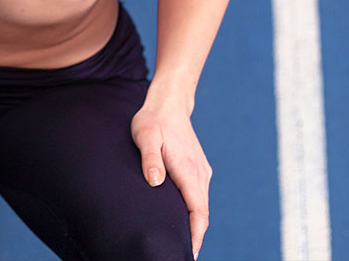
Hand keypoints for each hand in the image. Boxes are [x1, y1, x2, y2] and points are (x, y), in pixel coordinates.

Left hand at [131, 104, 211, 259]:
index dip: (195, 235)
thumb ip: (150, 158)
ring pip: (200, 206)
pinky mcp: (197, 169)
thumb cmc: (153, 120)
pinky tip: (182, 220)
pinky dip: (193, 213)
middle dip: (194, 237)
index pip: (198, 212)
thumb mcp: (146, 136)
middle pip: (202, 214)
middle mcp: (200, 174)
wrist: (169, 103)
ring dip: (194, 225)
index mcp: (189, 171)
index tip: (189, 253)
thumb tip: (155, 181)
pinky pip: (198, 197)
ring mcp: (200, 171)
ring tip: (180, 244)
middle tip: (180, 255)